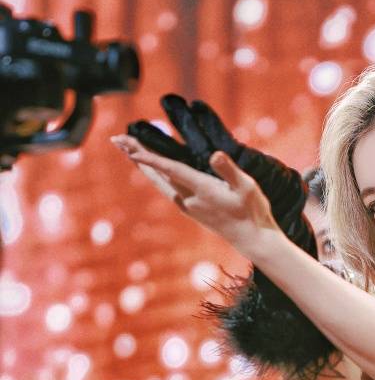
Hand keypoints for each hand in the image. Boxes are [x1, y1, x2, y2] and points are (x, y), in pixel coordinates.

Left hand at [111, 134, 278, 260]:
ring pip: (159, 182)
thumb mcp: (247, 187)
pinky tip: (152, 170)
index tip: (130, 147)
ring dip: (143, 165)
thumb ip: (229, 170)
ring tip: (127, 151)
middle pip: (157, 175)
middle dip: (137, 156)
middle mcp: (190, 199)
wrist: (253, 239)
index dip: (150, 158)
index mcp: (202, 190)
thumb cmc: (253, 211)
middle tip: (116, 140)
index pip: (170, 170)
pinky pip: (167, 188)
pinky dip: (156, 175)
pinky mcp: (192, 210)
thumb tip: (214, 155)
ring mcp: (189, 206)